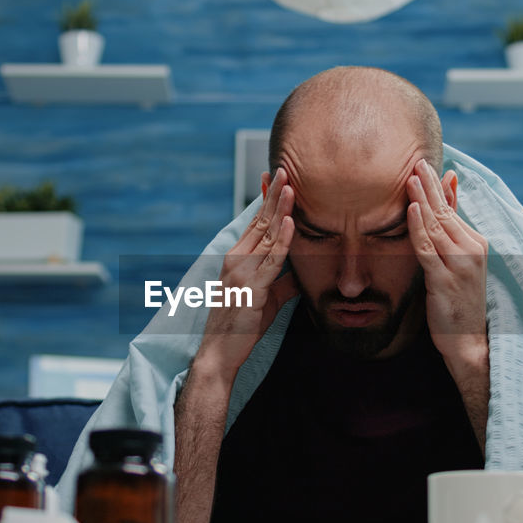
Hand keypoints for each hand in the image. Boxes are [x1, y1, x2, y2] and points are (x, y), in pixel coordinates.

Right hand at [196, 167, 298, 377]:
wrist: (219, 353)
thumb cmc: (241, 327)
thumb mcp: (267, 300)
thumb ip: (282, 283)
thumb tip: (302, 275)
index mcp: (236, 259)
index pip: (254, 223)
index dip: (265, 200)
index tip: (272, 178)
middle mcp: (236, 260)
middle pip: (259, 221)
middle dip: (273, 194)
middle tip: (284, 169)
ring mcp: (242, 272)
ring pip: (266, 234)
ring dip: (280, 208)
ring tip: (291, 185)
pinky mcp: (252, 288)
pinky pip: (271, 259)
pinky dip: (282, 239)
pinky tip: (290, 221)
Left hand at [406, 159, 489, 407]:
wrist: (468, 339)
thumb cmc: (459, 300)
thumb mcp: (458, 260)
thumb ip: (452, 226)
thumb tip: (449, 188)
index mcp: (475, 243)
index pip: (451, 208)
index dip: (437, 186)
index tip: (424, 163)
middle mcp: (471, 250)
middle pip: (444, 212)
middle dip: (430, 185)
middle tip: (416, 160)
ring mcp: (460, 264)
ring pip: (437, 225)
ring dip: (423, 199)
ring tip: (411, 177)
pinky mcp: (445, 279)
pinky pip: (428, 248)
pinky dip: (419, 227)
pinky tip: (411, 210)